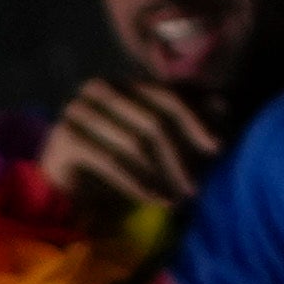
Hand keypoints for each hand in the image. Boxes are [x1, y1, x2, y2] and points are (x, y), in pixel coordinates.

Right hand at [38, 79, 227, 219]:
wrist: (60, 186)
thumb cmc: (110, 162)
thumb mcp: (152, 142)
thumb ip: (182, 121)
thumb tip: (223, 103)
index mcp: (122, 83)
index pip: (167, 95)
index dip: (196, 121)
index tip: (218, 148)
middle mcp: (98, 88)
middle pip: (154, 120)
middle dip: (180, 156)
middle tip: (195, 187)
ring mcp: (78, 109)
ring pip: (136, 142)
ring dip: (161, 174)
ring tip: (177, 198)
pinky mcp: (65, 136)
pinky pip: (111, 161)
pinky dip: (138, 183)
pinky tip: (156, 200)